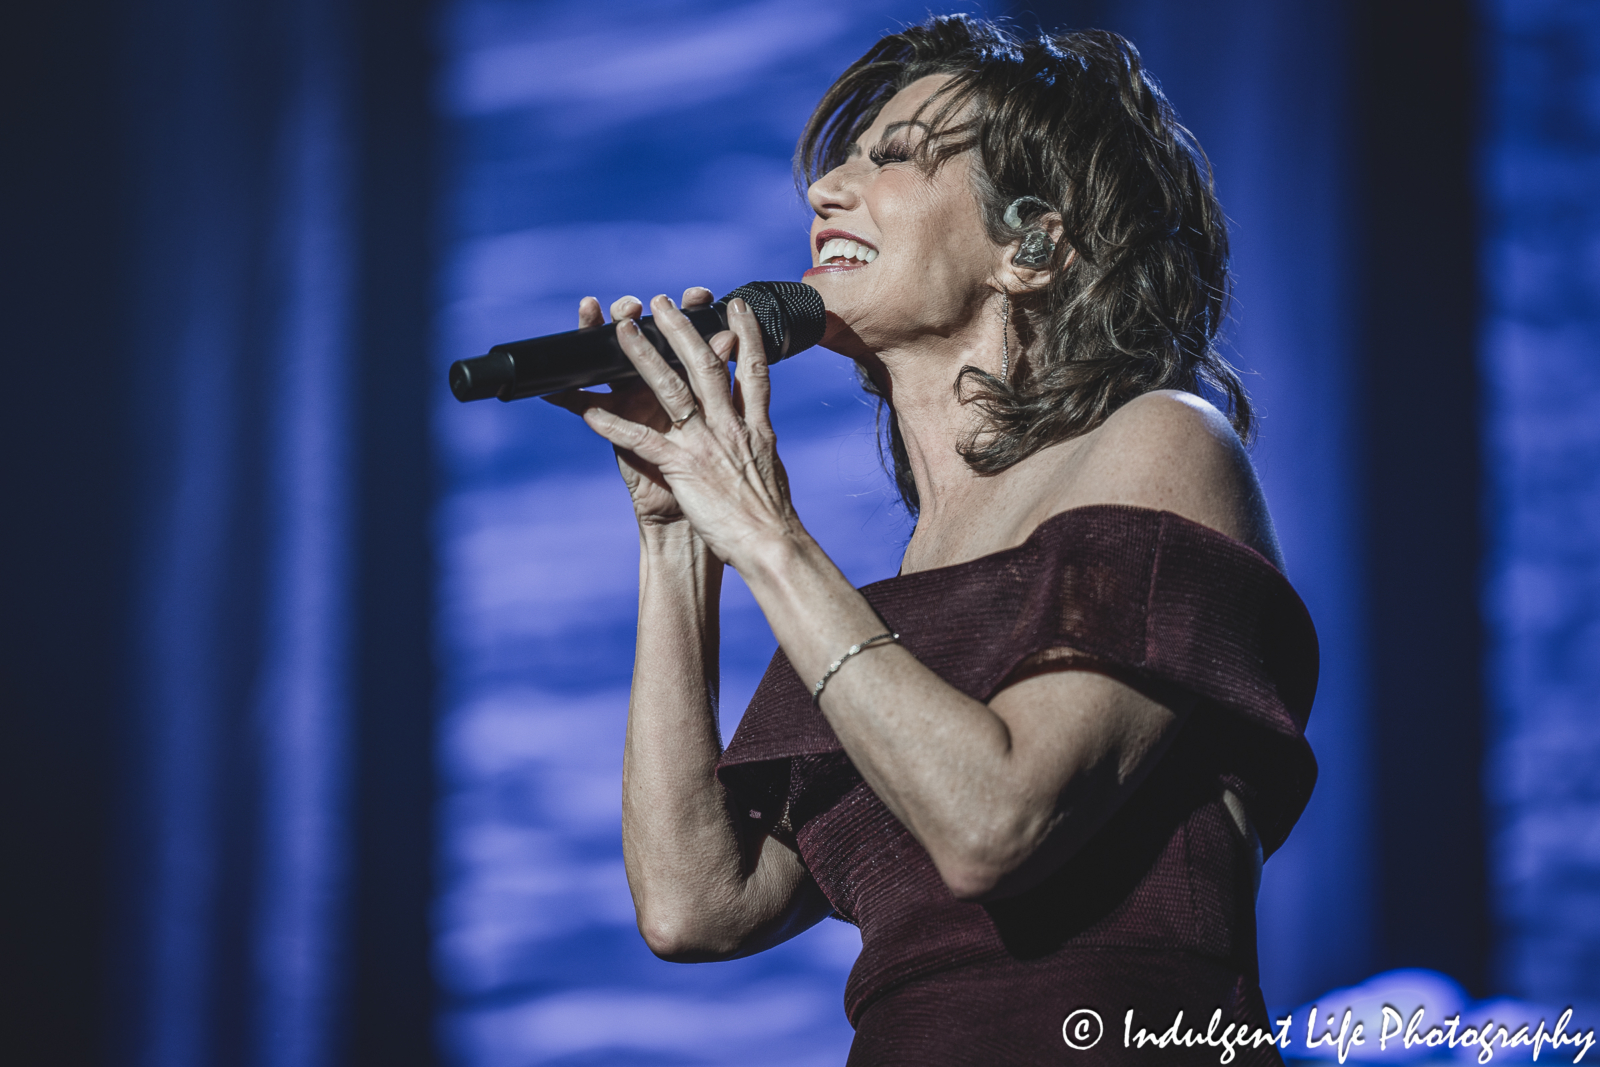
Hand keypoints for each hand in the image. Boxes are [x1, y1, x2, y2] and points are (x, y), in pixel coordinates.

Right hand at [545, 286, 717, 529]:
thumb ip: (727, 382)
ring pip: (611, 366)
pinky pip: (588, 412)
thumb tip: (733, 340)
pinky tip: (556, 385)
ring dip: (597, 337)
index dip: (690, 314)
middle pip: (644, 344)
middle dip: (638, 317)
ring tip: (590, 312)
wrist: (692, 520)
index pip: (687, 340)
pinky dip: (573, 399)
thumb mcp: (725, 423)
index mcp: (689, 386)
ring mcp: (634, 409)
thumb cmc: (715, 476)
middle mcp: (659, 392)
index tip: (699, 293)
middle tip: (634, 300)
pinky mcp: (615, 434)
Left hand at [559, 291, 800, 569]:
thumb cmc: (772, 516)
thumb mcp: (772, 467)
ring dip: (644, 356)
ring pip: (671, 389)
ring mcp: (705, 445)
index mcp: (755, 426)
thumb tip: (761, 428)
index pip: (754, 368)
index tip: (736, 305)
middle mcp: (731, 426)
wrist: (772, 545)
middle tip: (663, 301)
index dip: (746, 334)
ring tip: (623, 328)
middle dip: (682, 330)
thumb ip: (760, 440)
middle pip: (706, 366)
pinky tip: (589, 412)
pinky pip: (641, 441)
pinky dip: (614, 426)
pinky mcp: (683, 468)